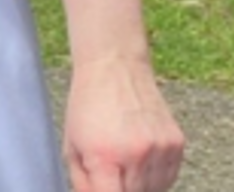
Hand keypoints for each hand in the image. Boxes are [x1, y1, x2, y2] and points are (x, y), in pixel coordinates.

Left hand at [64, 52, 184, 190]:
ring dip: (138, 186)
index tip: (105, 188)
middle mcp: (136, 154)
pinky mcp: (176, 143)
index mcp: (104, 155)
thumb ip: (82, 182)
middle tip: (109, 173)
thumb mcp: (72, 145)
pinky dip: (156, 176)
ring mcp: (160, 149)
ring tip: (123, 162)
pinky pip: (169, 177)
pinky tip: (139, 158)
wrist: (114, 69)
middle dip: (119, 190)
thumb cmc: (86, 106)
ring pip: (153, 190)